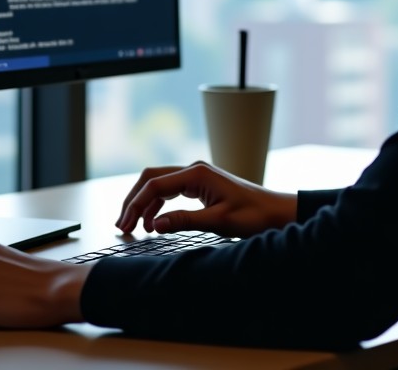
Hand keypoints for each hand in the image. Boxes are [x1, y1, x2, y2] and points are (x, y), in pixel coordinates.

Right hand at [116, 160, 296, 237]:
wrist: (275, 212)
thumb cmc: (252, 216)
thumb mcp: (218, 222)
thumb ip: (185, 221)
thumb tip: (154, 225)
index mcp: (196, 173)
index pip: (154, 184)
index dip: (135, 204)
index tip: (124, 226)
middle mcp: (193, 169)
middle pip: (151, 178)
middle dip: (133, 200)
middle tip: (122, 225)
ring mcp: (196, 175)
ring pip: (158, 184)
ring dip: (143, 203)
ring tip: (133, 227)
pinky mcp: (199, 184)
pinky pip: (170, 190)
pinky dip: (157, 205)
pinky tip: (153, 224)